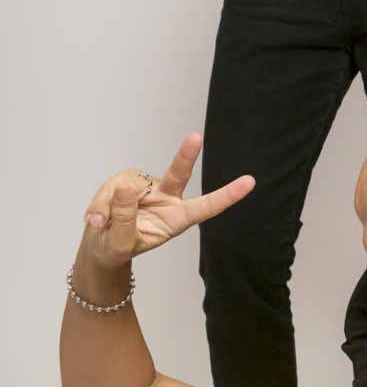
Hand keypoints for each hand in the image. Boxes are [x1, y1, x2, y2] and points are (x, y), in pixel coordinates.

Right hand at [81, 133, 253, 268]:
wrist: (99, 245)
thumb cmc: (116, 249)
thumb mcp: (121, 244)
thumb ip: (124, 220)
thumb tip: (125, 190)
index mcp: (177, 219)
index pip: (206, 207)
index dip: (227, 196)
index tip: (249, 182)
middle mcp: (167, 199)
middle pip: (178, 174)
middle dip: (186, 155)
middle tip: (196, 137)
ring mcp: (147, 188)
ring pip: (129, 183)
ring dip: (108, 204)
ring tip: (99, 223)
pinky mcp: (127, 181)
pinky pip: (113, 183)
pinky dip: (100, 201)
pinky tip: (96, 217)